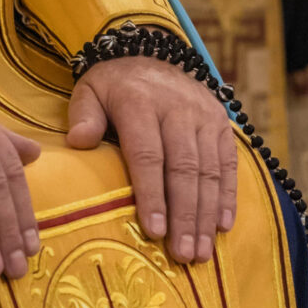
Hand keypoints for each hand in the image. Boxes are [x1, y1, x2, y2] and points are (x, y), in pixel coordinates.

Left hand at [64, 57, 237, 264]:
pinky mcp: (222, 122)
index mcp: (141, 103)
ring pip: (209, 171)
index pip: (148, 155)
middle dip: (184, 216)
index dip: (152, 195)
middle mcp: (178, 109)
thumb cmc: (114, 85)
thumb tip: (79, 142)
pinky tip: (223, 227)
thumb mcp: (90, 90)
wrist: (152, 52)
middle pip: (184, 169)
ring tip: (201, 252)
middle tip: (183, 255)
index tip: (154, 231)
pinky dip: (228, 196)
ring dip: (206, 215)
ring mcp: (204, 116)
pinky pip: (228, 163)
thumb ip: (84, 116)